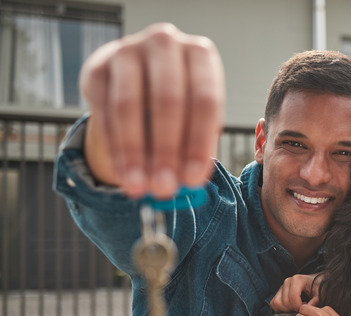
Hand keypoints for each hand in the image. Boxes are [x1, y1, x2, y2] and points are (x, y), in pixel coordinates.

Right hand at [80, 23, 224, 198]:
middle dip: (166, 150)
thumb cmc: (180, 103)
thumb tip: (188, 187)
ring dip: (134, 152)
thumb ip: (195, 148)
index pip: (204, 101)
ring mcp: (127, 50)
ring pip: (129, 106)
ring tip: (139, 187)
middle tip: (164, 188)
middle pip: (168, 101)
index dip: (198, 143)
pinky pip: (103, 111)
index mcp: (200, 54)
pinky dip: (114, 147)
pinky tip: (122, 173)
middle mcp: (165, 44)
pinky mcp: (97, 67)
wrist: (138, 77)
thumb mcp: (196, 119)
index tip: (193, 180)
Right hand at [270, 274, 321, 312]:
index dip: (298, 307)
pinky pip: (274, 303)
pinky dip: (280, 309)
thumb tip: (308, 308)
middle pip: (285, 301)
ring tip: (297, 308)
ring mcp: (282, 286)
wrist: (314, 282)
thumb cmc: (318, 287)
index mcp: (297, 279)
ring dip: (286, 310)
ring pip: (277, 303)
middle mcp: (288, 281)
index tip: (305, 310)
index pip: (293, 297)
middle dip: (293, 309)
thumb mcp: (320, 293)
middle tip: (302, 309)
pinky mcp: (278, 292)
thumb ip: (316, 300)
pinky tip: (291, 308)